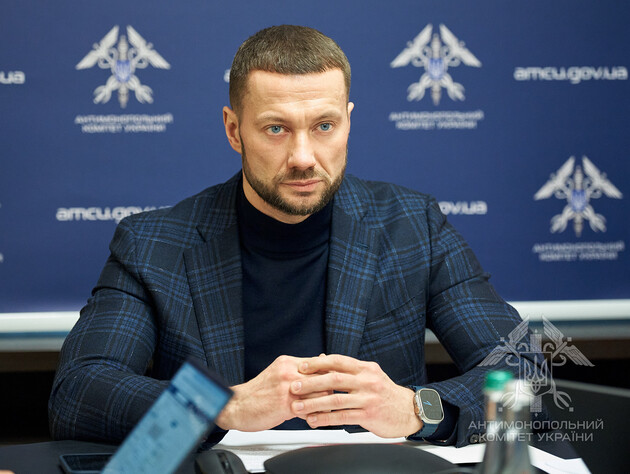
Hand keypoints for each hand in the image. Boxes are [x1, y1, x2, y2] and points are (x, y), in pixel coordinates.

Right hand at [216, 355, 328, 431]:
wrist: (237, 406)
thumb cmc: (259, 392)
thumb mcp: (279, 372)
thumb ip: (299, 368)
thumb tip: (323, 359)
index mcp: (287, 362)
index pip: (319, 364)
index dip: (328, 376)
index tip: (330, 384)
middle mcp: (288, 372)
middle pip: (323, 379)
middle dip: (328, 391)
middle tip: (328, 401)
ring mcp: (287, 388)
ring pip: (319, 394)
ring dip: (323, 405)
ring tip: (321, 412)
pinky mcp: (285, 405)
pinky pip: (309, 409)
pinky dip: (313, 416)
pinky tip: (310, 420)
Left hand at [289, 354, 421, 437]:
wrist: (409, 410)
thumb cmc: (384, 392)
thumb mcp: (370, 375)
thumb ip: (349, 370)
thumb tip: (322, 360)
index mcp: (365, 368)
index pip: (338, 361)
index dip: (318, 363)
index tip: (302, 366)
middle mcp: (367, 380)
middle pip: (334, 379)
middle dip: (311, 382)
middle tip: (294, 385)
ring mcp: (369, 398)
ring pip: (336, 400)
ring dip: (313, 403)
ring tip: (297, 406)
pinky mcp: (369, 415)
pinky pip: (343, 417)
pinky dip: (326, 419)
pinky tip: (313, 420)